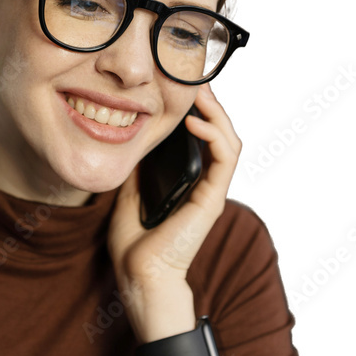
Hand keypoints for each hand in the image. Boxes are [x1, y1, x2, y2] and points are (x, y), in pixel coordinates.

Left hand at [106, 83, 241, 340]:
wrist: (140, 278)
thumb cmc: (134, 248)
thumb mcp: (127, 195)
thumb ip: (136, 170)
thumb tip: (129, 139)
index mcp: (188, 184)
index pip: (202, 138)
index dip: (197, 110)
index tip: (181, 86)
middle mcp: (205, 185)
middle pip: (219, 133)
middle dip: (210, 103)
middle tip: (194, 77)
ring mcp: (211, 192)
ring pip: (228, 140)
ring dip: (216, 112)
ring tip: (199, 90)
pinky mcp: (211, 199)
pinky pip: (224, 159)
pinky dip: (213, 134)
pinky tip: (194, 121)